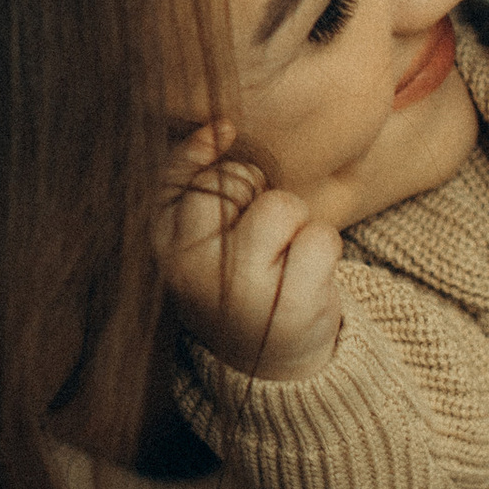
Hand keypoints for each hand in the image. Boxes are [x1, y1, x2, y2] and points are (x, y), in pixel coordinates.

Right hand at [156, 123, 341, 385]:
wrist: (270, 362)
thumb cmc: (232, 277)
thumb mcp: (195, 230)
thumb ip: (192, 175)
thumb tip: (220, 125)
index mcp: (164, 248)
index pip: (185, 172)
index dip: (213, 157)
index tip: (225, 144)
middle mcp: (194, 273)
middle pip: (237, 180)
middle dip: (256, 193)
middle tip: (254, 237)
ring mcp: (243, 295)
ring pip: (283, 206)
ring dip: (295, 222)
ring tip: (282, 256)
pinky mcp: (294, 310)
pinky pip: (322, 238)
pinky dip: (324, 249)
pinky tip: (306, 277)